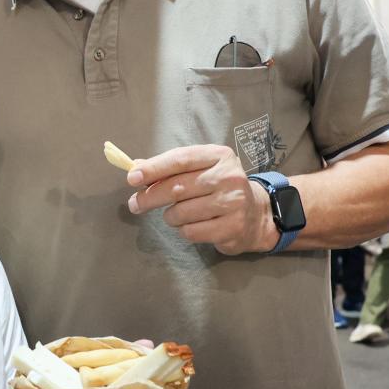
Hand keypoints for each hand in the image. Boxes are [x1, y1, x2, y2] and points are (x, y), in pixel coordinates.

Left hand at [125, 145, 276, 254]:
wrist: (257, 213)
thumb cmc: (219, 187)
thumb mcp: (200, 169)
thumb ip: (170, 168)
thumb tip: (135, 166)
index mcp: (218, 156)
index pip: (180, 160)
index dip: (153, 168)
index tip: (132, 177)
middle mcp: (228, 176)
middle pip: (177, 188)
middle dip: (150, 197)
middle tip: (135, 204)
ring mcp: (233, 203)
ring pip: (181, 213)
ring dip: (171, 217)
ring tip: (177, 214)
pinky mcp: (233, 227)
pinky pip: (191, 232)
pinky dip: (184, 230)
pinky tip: (193, 225)